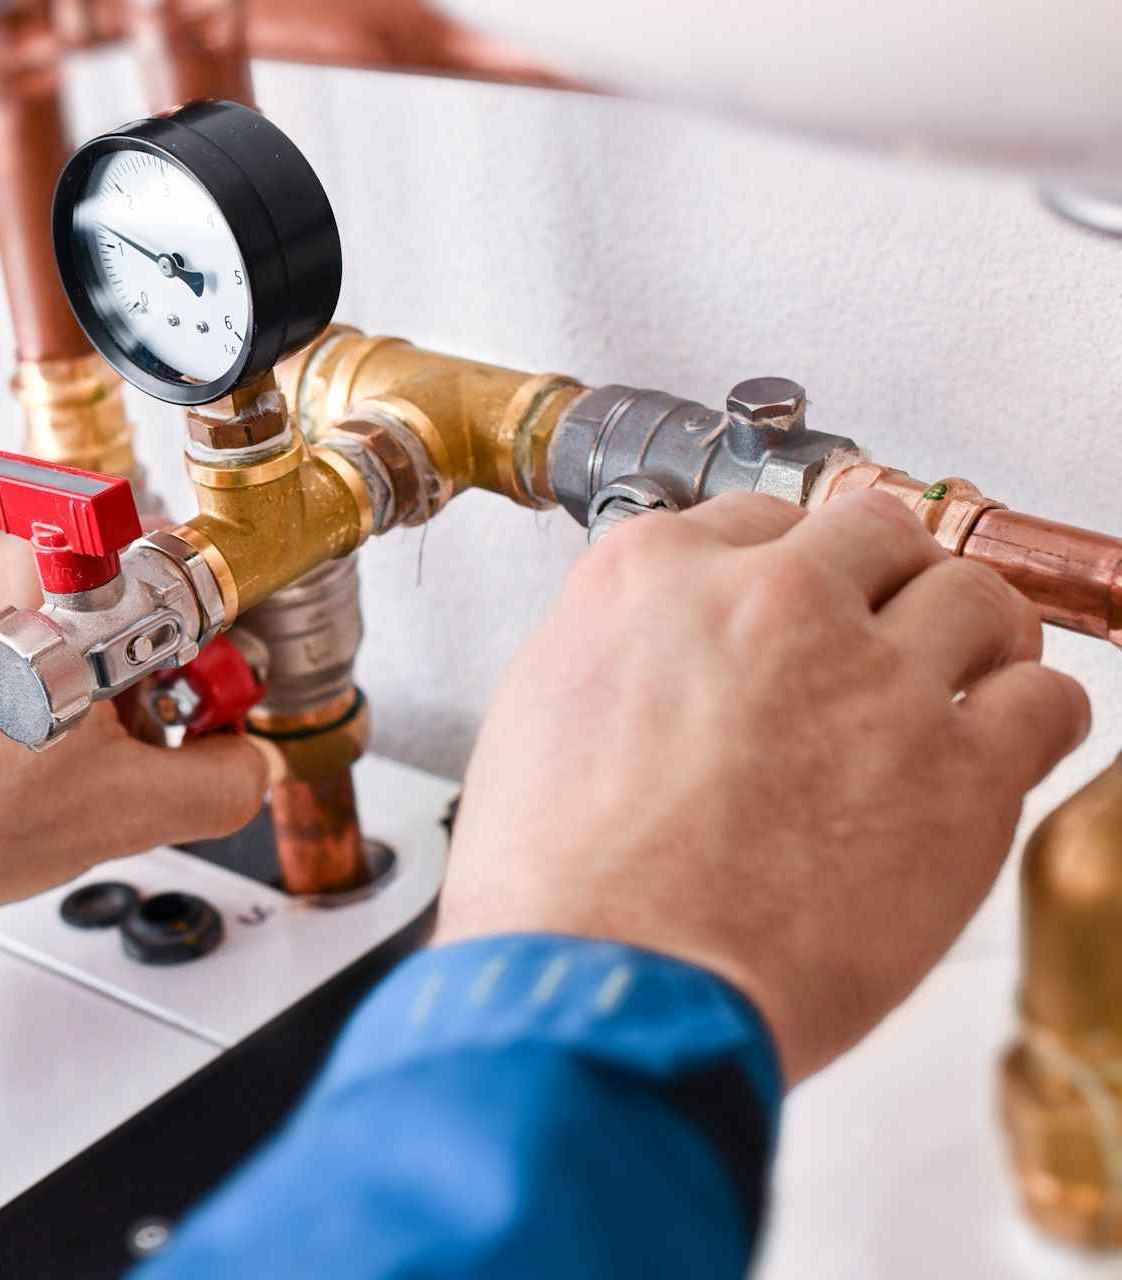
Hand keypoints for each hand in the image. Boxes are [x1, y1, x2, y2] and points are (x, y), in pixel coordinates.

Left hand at [0, 519, 268, 936]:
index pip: (169, 560)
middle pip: (93, 577)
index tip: (176, 679)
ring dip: (43, 648)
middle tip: (98, 724)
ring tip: (21, 731)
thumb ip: (216, 783)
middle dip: (110, 650)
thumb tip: (244, 763)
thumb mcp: (120, 813)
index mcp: (52, 569)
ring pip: (24, 587)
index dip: (187, 634)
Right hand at [435, 490, 1091, 1081]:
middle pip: (875, 531)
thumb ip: (622, 655)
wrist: (615, 985)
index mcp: (651, 577)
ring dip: (971, 638)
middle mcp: (769, 599)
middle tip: (883, 637)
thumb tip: (667, 662)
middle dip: (883, 581)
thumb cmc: (561, 887)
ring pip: (974, 594)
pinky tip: (999, 748)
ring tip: (959, 686)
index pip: (756, 519)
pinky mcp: (960, 767)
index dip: (787, 568)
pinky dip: (1032, 717)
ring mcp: (874, 675)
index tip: (803, 602)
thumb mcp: (538, 717)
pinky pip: (1047, 700)